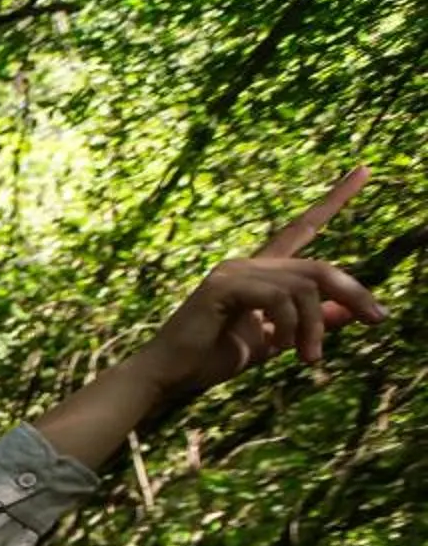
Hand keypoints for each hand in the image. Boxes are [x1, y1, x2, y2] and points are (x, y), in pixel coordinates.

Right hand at [130, 167, 386, 400]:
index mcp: (258, 272)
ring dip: (315, 325)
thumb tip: (352, 311)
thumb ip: (312, 323)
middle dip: (354, 292)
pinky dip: (289, 324)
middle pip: (319, 267)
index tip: (365, 170)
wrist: (168, 376)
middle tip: (378, 320)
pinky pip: (278, 297)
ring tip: (309, 358)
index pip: (303, 228)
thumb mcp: (276, 341)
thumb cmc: (212, 359)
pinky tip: (280, 346)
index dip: (335, 198)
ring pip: (304, 285)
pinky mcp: (223, 286)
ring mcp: (233, 271)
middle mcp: (247, 263)